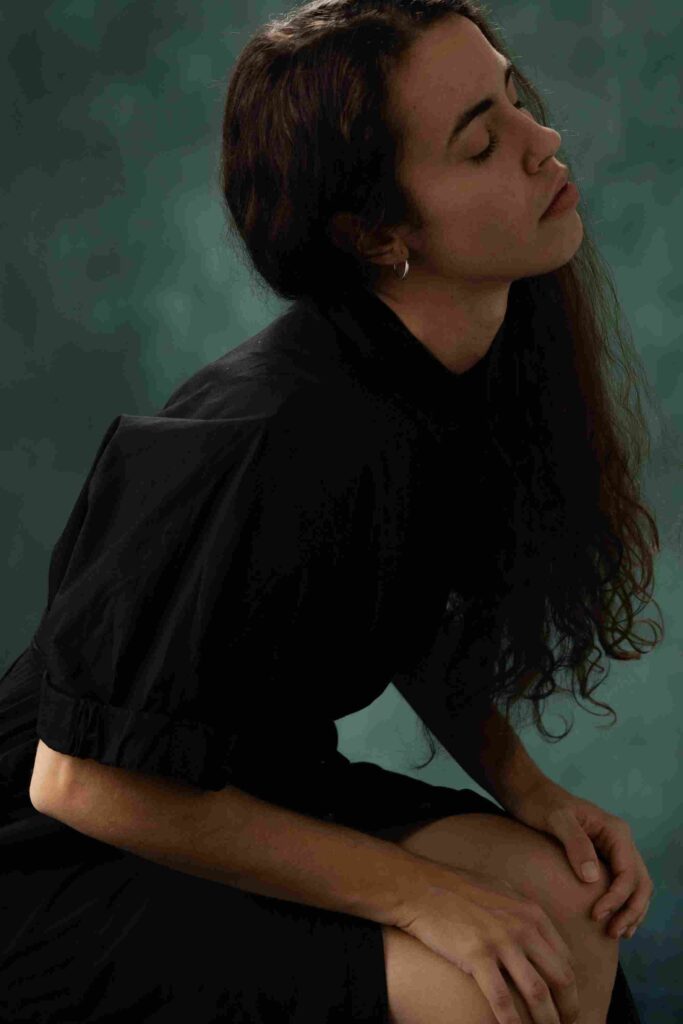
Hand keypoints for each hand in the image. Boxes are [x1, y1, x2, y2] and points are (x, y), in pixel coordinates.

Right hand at [398, 860, 579, 1023]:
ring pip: (537, 992)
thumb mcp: (500, 891)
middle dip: (568, 1008)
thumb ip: (521, 913)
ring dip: (547, 1020)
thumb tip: (536, 933)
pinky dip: (513, 1022)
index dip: (570, 986)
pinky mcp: (477, 955)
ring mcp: (500, 941)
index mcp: (532, 912)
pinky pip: (502, 999)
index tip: (566, 1003)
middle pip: (561, 977)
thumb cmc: (457, 888)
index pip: (565, 958)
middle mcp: (522, 926)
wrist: (420, 887)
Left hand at [504, 776, 653, 940]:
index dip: (617, 898)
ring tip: (616, 933)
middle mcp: (619, 840)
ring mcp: (613, 849)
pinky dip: (623, 904)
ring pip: (636, 886)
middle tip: (612, 933)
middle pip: (640, 882)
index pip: (628, 873)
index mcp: (615, 830)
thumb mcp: (555, 819)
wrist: (527, 793)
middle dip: (631, 910)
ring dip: (631, 911)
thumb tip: (592, 878)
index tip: (596, 915)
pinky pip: (622, 884)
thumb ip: (575, 843)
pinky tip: (612, 920)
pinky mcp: (602, 857)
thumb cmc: (539, 803)